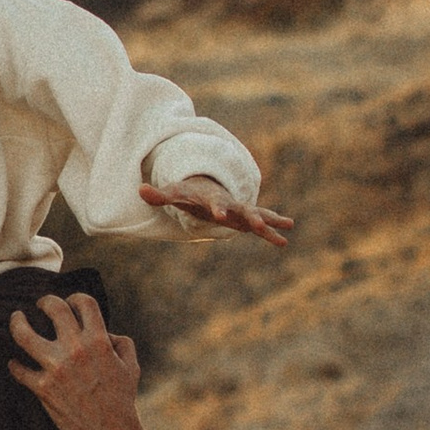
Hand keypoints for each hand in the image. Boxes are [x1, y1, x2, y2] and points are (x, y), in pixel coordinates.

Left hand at [6, 290, 152, 429]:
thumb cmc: (122, 399)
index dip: (74, 298)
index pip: (83, 302)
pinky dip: (15, 366)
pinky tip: (14, 363)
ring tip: (16, 319)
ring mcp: (56, 368)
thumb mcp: (131, 366)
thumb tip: (105, 332)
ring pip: (24, 335)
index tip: (69, 302)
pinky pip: (19, 370)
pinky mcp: (43, 388)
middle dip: (44, 302)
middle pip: (52, 308)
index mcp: (99, 341)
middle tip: (40, 305)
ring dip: (17, 323)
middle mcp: (76, 349)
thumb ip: (121, 342)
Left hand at [144, 172, 293, 246]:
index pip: (214, 204)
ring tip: (289, 225)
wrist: (206, 187)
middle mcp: (230, 203)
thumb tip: (140, 189)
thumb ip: (159, 195)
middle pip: (242, 210)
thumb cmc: (188, 194)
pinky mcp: (246, 218)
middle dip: (251, 217)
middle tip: (260, 225)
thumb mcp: (174, 194)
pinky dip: (273, 232)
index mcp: (212, 199)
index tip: (220, 216)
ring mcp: (240, 210)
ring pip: (258, 215)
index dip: (216, 209)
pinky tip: (285, 241)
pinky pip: (263, 226)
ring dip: (270, 221)